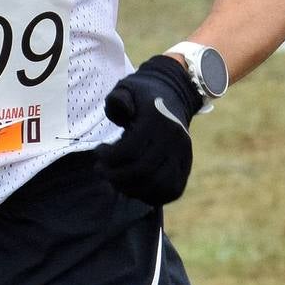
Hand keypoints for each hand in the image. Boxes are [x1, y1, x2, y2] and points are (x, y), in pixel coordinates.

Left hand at [94, 55, 202, 204]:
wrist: (174, 94)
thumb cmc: (141, 95)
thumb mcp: (126, 88)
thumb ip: (118, 99)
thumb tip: (123, 111)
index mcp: (157, 119)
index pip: (130, 149)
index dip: (109, 157)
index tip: (98, 152)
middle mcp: (173, 138)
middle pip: (143, 171)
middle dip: (116, 176)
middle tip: (101, 171)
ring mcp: (183, 153)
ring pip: (158, 185)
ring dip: (132, 189)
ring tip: (116, 181)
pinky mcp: (186, 165)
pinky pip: (171, 190)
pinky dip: (151, 196)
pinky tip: (134, 188)